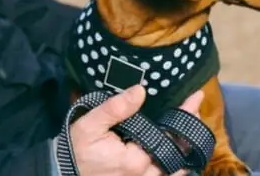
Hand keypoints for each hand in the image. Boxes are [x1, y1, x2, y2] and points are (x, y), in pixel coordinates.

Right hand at [70, 85, 203, 175]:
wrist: (63, 174)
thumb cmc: (76, 149)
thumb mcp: (90, 125)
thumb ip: (115, 108)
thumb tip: (140, 91)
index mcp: (133, 160)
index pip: (168, 136)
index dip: (185, 115)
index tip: (196, 97)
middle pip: (176, 152)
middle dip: (189, 129)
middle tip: (195, 109)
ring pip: (174, 168)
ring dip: (186, 148)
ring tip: (193, 127)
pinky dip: (176, 167)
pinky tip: (182, 154)